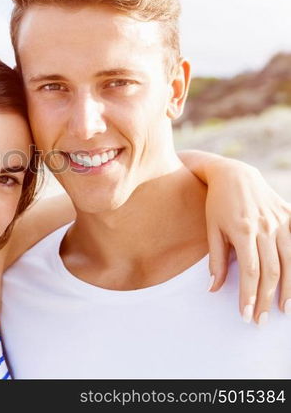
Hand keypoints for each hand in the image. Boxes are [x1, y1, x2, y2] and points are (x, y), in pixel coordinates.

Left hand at [205, 160, 290, 324]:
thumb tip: (214, 288)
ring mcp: (281, 221)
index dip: (249, 295)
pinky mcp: (290, 217)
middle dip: (266, 299)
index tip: (245, 315)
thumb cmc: (217, 204)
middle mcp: (265, 227)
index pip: (250, 271)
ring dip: (288, 289)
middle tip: (260, 320)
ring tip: (283, 310)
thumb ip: (216, 260)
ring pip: (290, 262)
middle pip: (271, 271)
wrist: (234, 174)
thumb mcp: (211, 229)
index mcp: (243, 230)